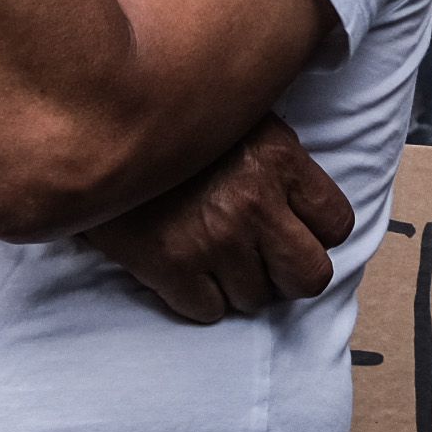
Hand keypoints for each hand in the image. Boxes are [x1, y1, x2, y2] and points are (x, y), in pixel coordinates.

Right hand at [83, 116, 353, 321]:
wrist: (95, 133)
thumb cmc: (176, 125)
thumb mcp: (244, 121)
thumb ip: (282, 161)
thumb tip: (307, 202)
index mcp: (282, 161)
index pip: (336, 224)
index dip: (318, 235)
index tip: (295, 231)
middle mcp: (256, 205)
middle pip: (310, 275)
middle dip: (290, 274)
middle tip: (267, 262)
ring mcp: (214, 239)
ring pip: (257, 298)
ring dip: (241, 286)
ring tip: (218, 261)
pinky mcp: (170, 266)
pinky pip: (208, 310)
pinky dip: (201, 299)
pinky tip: (187, 273)